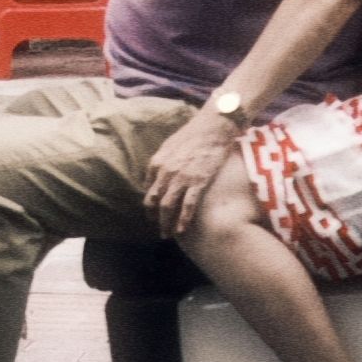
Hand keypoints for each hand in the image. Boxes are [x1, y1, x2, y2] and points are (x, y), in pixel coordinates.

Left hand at [142, 104, 239, 235]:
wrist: (213, 127)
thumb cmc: (193, 134)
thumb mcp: (170, 145)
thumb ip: (161, 162)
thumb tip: (155, 176)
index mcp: (157, 162)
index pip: (149, 190)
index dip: (150, 206)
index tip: (154, 215)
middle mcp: (166, 171)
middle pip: (155, 202)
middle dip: (155, 219)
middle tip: (159, 230)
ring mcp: (181, 177)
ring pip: (168, 207)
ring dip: (166, 223)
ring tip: (168, 234)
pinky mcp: (198, 181)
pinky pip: (187, 206)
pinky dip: (183, 220)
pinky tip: (182, 230)